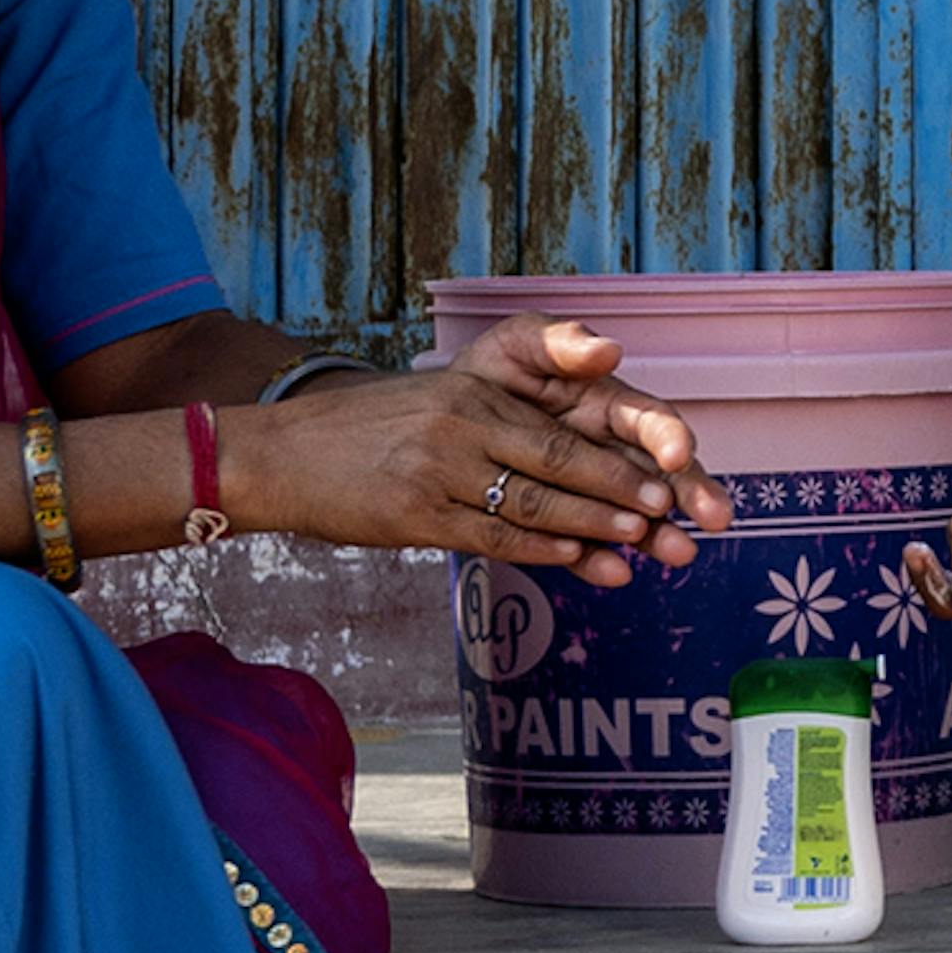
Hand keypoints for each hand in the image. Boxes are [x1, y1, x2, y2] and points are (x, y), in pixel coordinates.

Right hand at [238, 321, 715, 583]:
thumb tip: (564, 430)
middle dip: (619, 492)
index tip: (662, 480)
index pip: (558, 431)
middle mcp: (461, 427)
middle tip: (668, 515)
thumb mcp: (435, 396)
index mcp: (472, 393)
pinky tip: (573, 559)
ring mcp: (438, 473)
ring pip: (529, 505)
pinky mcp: (415, 516)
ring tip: (636, 543)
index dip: (614, 460)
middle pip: (557, 464)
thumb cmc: (368, 430)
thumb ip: (498, 410)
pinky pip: (489, 537)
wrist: (283, 453)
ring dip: (589, 527)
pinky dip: (537, 551)